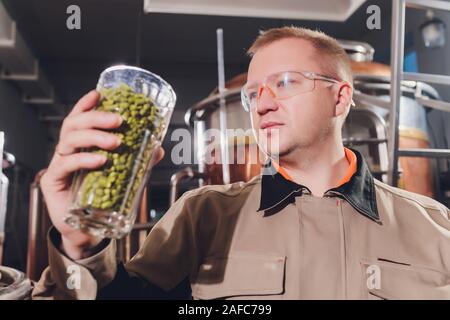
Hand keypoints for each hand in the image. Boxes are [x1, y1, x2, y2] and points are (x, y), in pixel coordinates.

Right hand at [41, 90, 163, 258]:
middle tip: (119, 120)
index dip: (86, 105)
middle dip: (96, 118)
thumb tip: (158, 148)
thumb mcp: (122, 177)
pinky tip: (100, 161)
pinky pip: (66, 165)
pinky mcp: (53, 182)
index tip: (99, 93)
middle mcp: (66, 152)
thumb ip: (138, 162)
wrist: (87, 229)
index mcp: (80, 147)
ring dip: (94, 137)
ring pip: (69, 141)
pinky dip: (84, 160)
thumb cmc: (101, 199)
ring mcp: (58, 166)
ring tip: (116, 142)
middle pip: (73, 125)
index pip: (79, 119)